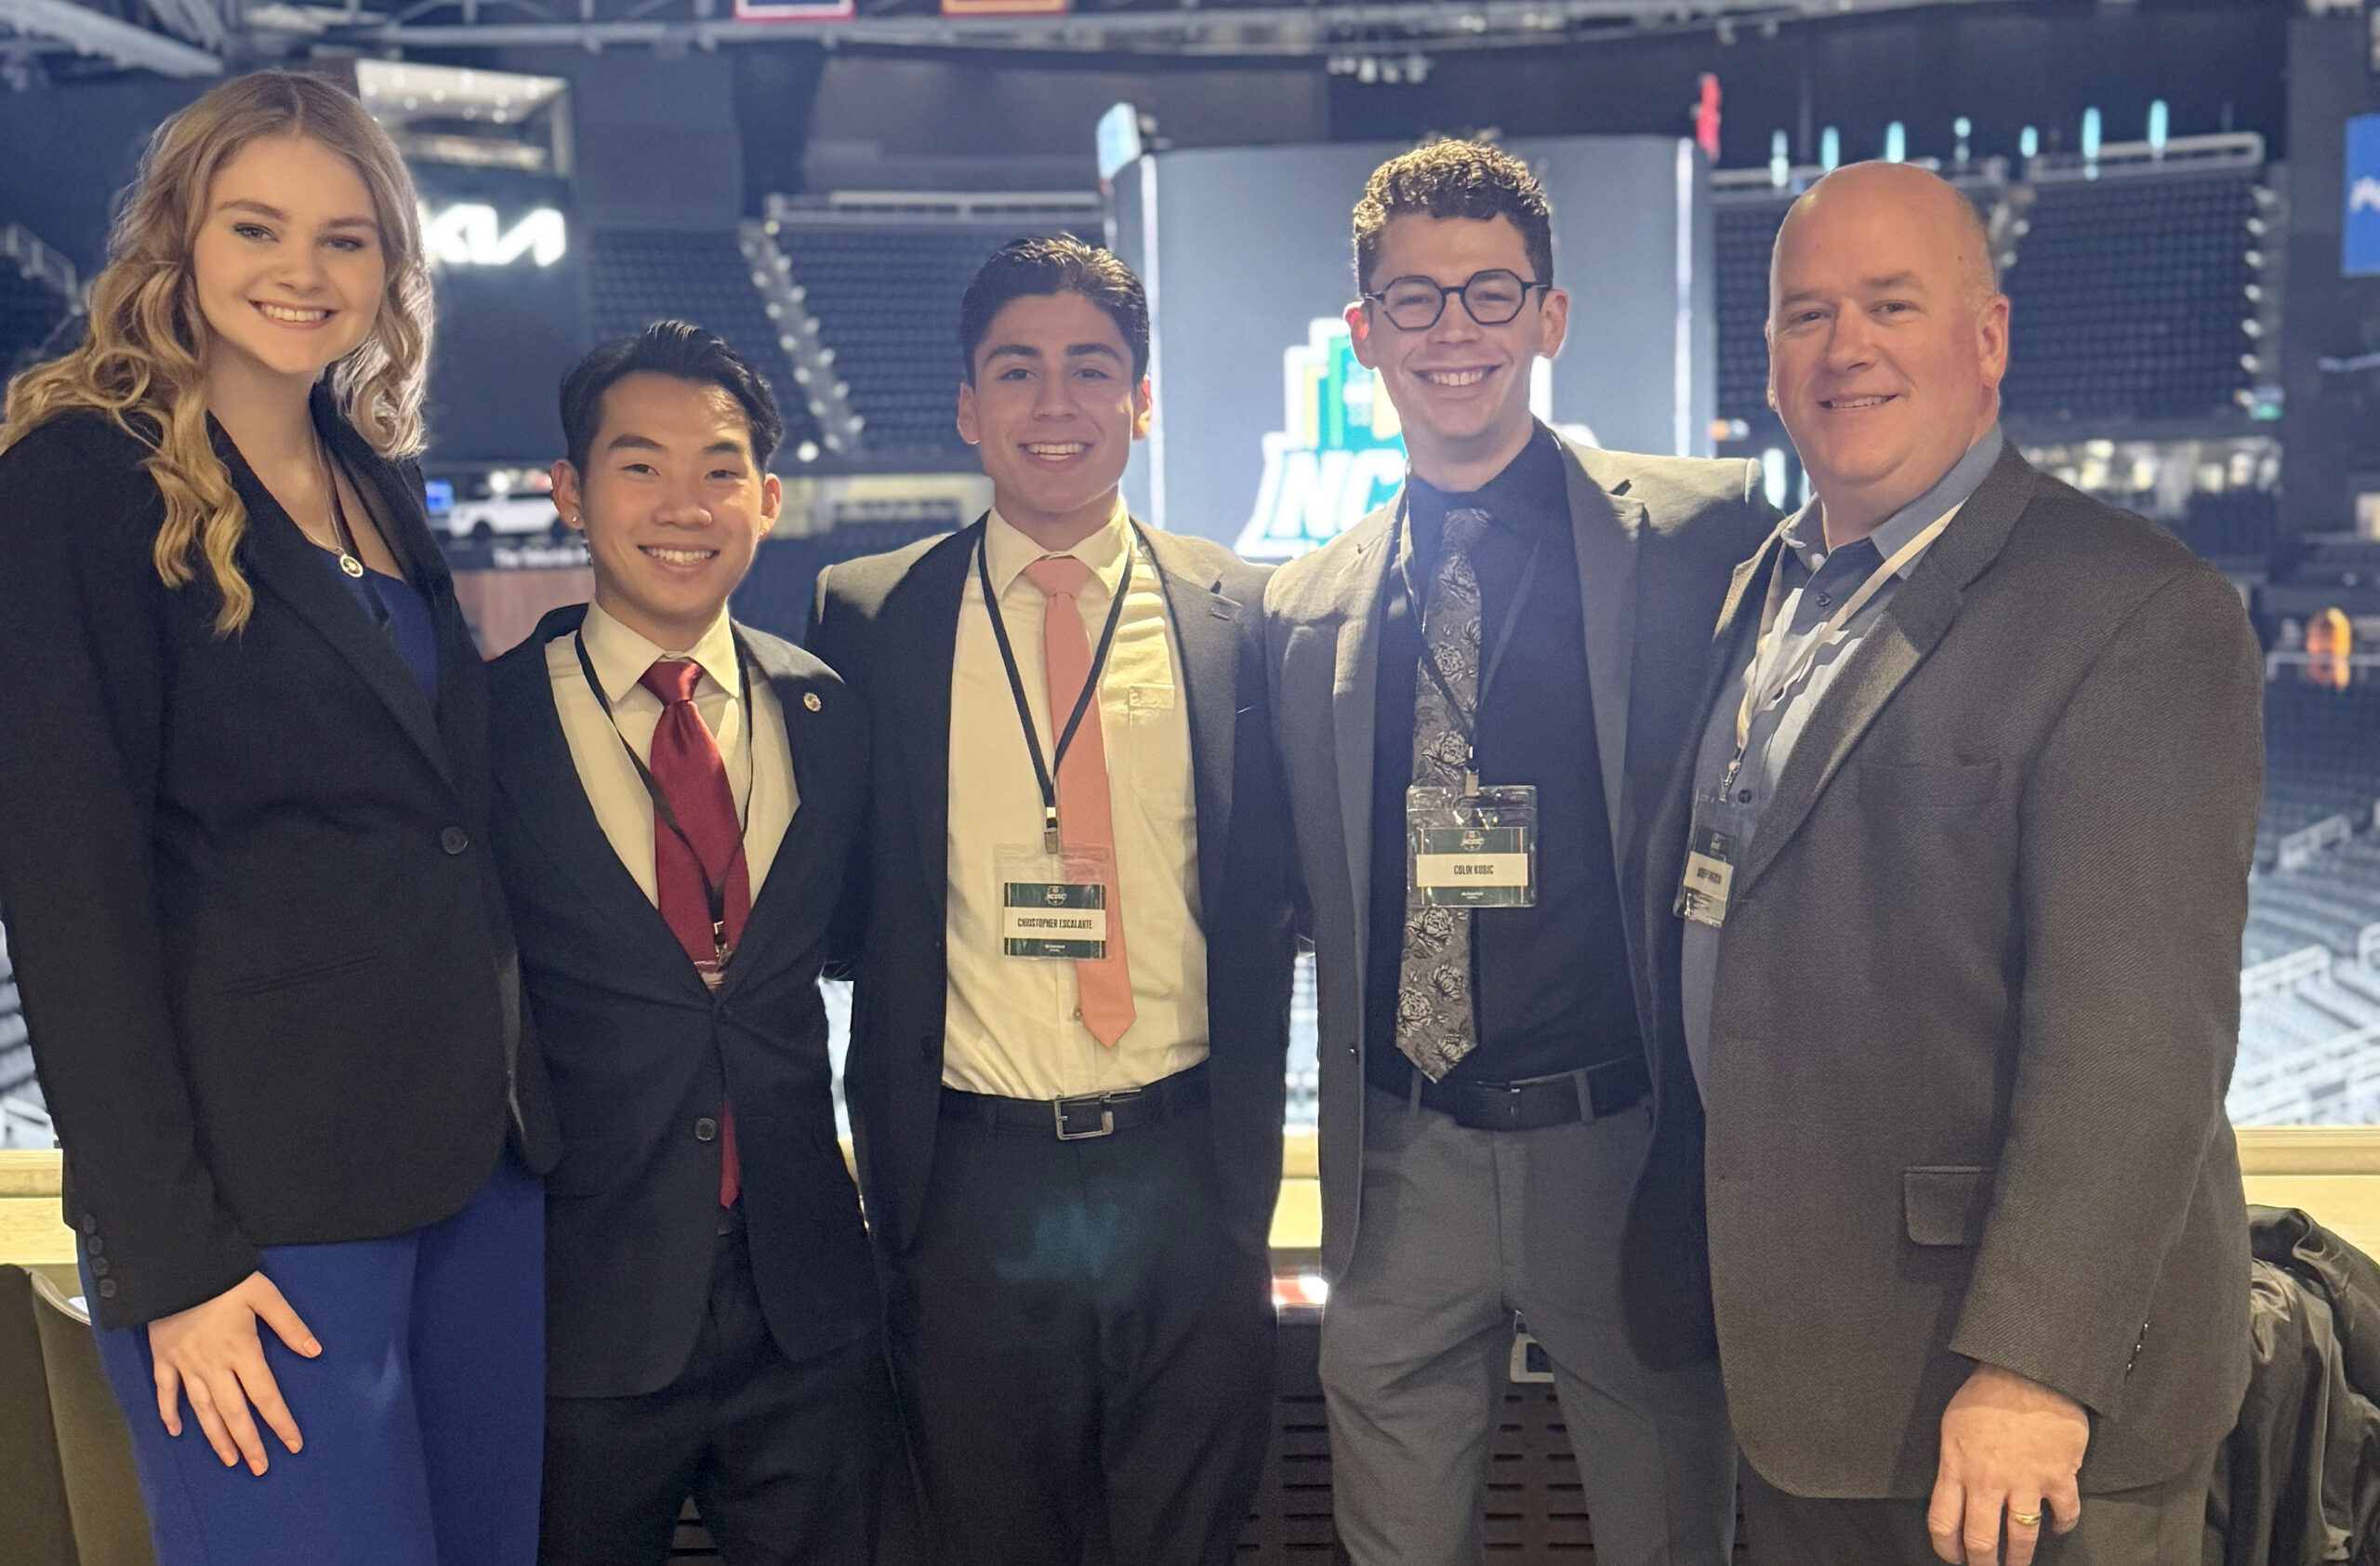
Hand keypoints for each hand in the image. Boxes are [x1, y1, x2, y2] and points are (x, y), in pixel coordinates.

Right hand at [144, 1272, 319, 1473]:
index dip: (280, 1422)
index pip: (265, 1395)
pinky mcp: (163, 1359)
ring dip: (216, 1437)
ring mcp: (185, 1365)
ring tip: (230, 1460)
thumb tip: (315, 1352)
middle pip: (234, 1412)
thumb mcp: (265, 1294)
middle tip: (260, 1468)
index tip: (293, 1445)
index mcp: (242, 1351)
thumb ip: (289, 1325)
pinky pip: (165, 1392)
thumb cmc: (224, 1279)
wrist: (175, 1268)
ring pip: (203, 1409)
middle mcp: (213, 1366)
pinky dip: (169, 1413)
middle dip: (249, 1442)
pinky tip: (176, 1431)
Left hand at [1926, 1362, 2086, 1565]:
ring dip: (2019, 1558)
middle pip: (1981, 1540)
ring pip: (2022, 1538)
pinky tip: (2058, 1529)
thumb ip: (1952, 1461)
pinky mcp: (2058, 1476)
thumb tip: (1953, 1488)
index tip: (1951, 1557)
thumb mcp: (1951, 1424)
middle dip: (1982, 1564)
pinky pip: (2064, 1515)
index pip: (1942, 1522)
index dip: (1945, 1548)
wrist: (2026, 1370)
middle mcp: (1988, 1482)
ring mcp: (2025, 1482)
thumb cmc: (1984, 1392)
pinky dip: (2063, 1527)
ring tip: (2018, 1565)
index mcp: (1956, 1467)